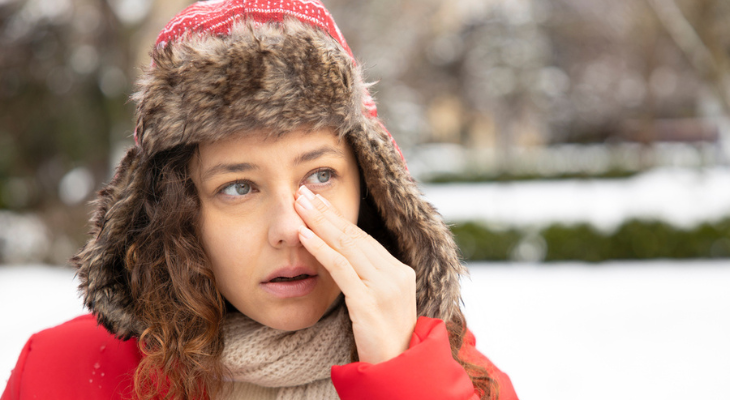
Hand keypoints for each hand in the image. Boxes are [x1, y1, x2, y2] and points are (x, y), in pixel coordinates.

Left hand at [294, 185, 416, 363]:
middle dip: (326, 212)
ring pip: (347, 246)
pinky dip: (321, 249)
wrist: (396, 369)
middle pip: (354, 235)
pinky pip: (341, 269)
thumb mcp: (379, 302)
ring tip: (299, 205)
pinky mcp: (370, 302)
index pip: (364, 238)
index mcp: (400, 271)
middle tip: (302, 192)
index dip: (338, 218)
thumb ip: (366, 278)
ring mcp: (384, 287)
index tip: (318, 201)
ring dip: (319, 222)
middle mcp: (395, 274)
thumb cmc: (383, 339)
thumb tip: (338, 256)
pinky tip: (305, 236)